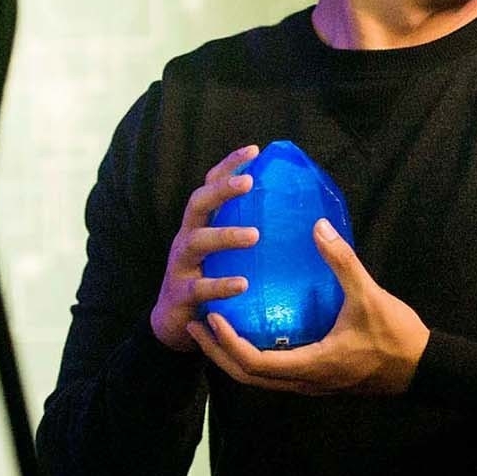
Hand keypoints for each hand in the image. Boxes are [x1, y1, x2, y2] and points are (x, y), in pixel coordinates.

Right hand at [149, 144, 261, 353]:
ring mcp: (180, 265)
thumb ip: (249, 236)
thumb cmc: (211, 283)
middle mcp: (187, 238)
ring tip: (254, 235)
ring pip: (197, 242)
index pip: (210, 185)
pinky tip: (242, 285)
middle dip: (221, 189)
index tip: (255, 150)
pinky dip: (221, 285)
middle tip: (249, 182)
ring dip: (225, 235)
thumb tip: (302, 223)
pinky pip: (200, 288)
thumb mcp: (225, 255)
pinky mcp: (180, 295)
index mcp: (200, 225)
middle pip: (197, 203)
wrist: (175, 325)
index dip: (228, 166)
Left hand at [186, 218, 429, 395]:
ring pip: (258, 378)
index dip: (227, 342)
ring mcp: (310, 383)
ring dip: (232, 356)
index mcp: (310, 366)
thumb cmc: (395, 336)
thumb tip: (318, 226)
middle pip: (245, 377)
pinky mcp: (317, 377)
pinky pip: (274, 373)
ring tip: (214, 328)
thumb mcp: (369, 296)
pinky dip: (253, 356)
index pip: (253, 363)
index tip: (210, 316)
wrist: (421, 367)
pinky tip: (251, 330)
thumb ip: (342, 261)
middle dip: (217, 353)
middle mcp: (303, 381)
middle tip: (195, 324)